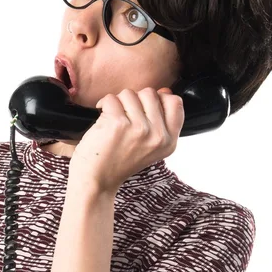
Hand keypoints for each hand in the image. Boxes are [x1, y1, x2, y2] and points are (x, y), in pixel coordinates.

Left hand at [68, 87, 184, 195]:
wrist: (96, 180)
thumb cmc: (118, 162)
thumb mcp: (150, 147)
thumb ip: (160, 122)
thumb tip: (164, 91)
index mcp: (169, 142)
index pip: (175, 103)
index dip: (158, 99)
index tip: (143, 109)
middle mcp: (158, 136)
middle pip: (150, 93)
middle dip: (134, 99)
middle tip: (124, 116)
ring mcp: (139, 129)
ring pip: (130, 93)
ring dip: (117, 102)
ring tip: (112, 119)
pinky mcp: (118, 124)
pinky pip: (112, 98)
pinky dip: (103, 104)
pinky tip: (102, 119)